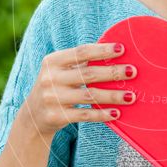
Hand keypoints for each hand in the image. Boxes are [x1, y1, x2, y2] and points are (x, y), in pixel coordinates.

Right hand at [23, 41, 137, 135]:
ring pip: (90, 96)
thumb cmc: (55, 86)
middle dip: (113, 72)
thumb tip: (114, 51)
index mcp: (52, 61)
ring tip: (131, 96)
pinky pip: (85, 114)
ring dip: (113, 96)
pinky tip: (117, 113)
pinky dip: (102, 114)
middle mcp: (50, 78)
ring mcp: (53, 98)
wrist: (33, 115)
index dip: (102, 50)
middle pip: (89, 74)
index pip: (81, 52)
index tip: (122, 49)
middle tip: (133, 71)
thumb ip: (80, 61)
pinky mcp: (57, 116)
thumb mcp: (60, 70)